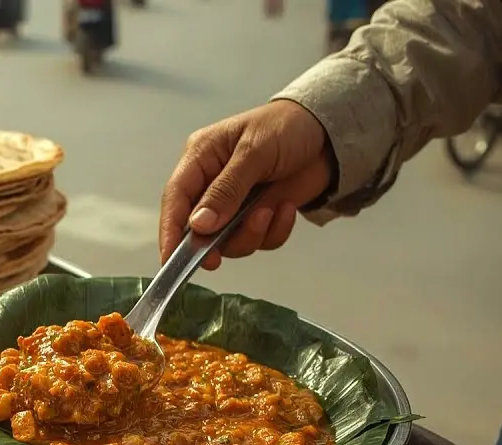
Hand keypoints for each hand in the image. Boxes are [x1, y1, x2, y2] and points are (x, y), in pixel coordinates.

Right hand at [159, 100, 335, 269]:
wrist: (332, 133)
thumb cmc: (287, 127)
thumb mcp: (254, 152)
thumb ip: (226, 190)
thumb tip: (199, 225)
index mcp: (201, 159)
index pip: (175, 199)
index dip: (170, 232)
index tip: (170, 260)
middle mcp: (212, 185)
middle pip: (199, 228)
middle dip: (214, 242)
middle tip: (221, 253)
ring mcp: (236, 204)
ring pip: (229, 241)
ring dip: (251, 234)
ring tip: (271, 210)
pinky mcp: (260, 216)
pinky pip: (259, 240)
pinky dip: (274, 232)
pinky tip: (288, 208)